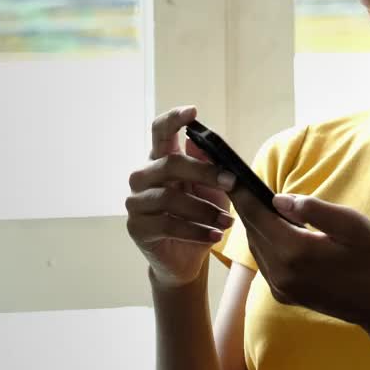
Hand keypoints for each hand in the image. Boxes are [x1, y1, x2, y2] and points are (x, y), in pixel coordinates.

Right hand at [125, 105, 235, 288]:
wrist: (187, 258)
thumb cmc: (201, 215)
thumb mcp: (212, 189)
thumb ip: (209, 166)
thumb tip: (203, 143)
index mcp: (160, 159)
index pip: (160, 131)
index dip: (174, 119)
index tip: (193, 111)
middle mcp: (143, 177)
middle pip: (170, 164)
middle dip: (205, 172)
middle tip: (233, 182)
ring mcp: (136, 202)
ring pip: (169, 197)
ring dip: (204, 209)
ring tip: (228, 221)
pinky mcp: (137, 228)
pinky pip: (168, 224)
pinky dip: (197, 230)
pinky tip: (216, 235)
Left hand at [230, 189, 369, 330]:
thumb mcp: (352, 224)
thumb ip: (313, 209)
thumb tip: (278, 199)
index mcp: (295, 251)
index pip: (257, 216)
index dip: (243, 194)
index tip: (232, 175)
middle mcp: (281, 273)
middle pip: (253, 232)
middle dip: (248, 207)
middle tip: (244, 184)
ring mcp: (282, 288)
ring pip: (257, 248)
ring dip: (258, 225)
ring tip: (261, 203)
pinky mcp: (286, 296)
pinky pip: (266, 264)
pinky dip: (267, 243)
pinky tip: (279, 231)